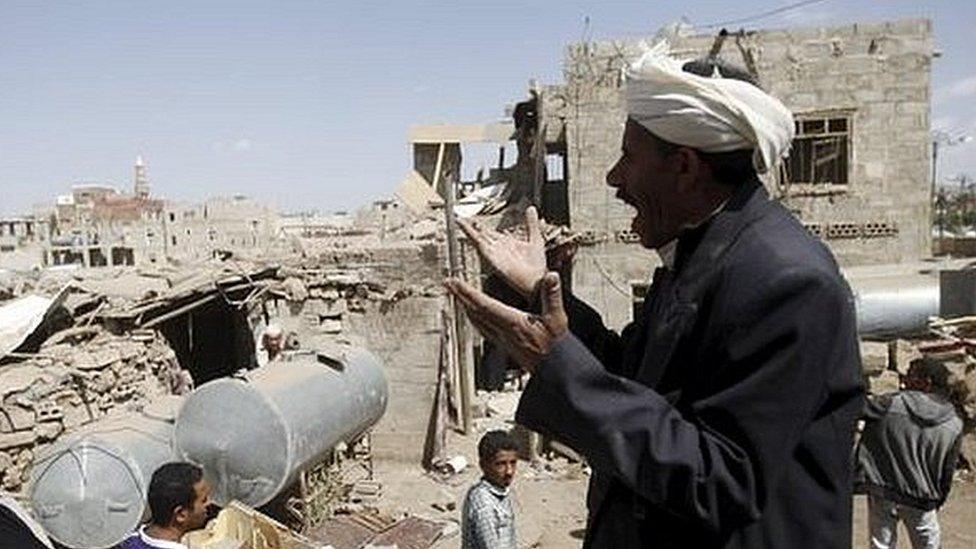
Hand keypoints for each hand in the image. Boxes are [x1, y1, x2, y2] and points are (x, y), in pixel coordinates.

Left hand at [445, 272, 567, 373]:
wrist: (556, 374)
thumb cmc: (557, 349)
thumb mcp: (558, 319)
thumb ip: (552, 296)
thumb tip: (551, 276)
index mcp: (512, 323)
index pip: (484, 305)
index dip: (467, 293)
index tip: (453, 283)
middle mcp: (503, 333)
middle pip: (475, 313)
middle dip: (460, 298)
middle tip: (449, 285)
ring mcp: (503, 341)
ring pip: (478, 323)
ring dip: (466, 309)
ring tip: (458, 299)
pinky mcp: (505, 347)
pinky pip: (484, 331)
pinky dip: (476, 320)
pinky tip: (476, 319)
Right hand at [457, 206, 544, 298]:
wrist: (536, 282)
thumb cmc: (536, 266)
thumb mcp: (535, 239)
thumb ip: (531, 224)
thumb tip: (531, 208)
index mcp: (507, 243)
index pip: (491, 232)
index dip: (481, 226)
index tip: (472, 218)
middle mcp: (498, 248)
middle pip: (482, 235)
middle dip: (471, 227)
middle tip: (460, 218)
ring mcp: (495, 253)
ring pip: (479, 238)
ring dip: (468, 229)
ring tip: (458, 220)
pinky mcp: (493, 258)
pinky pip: (481, 246)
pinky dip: (473, 237)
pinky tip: (467, 231)